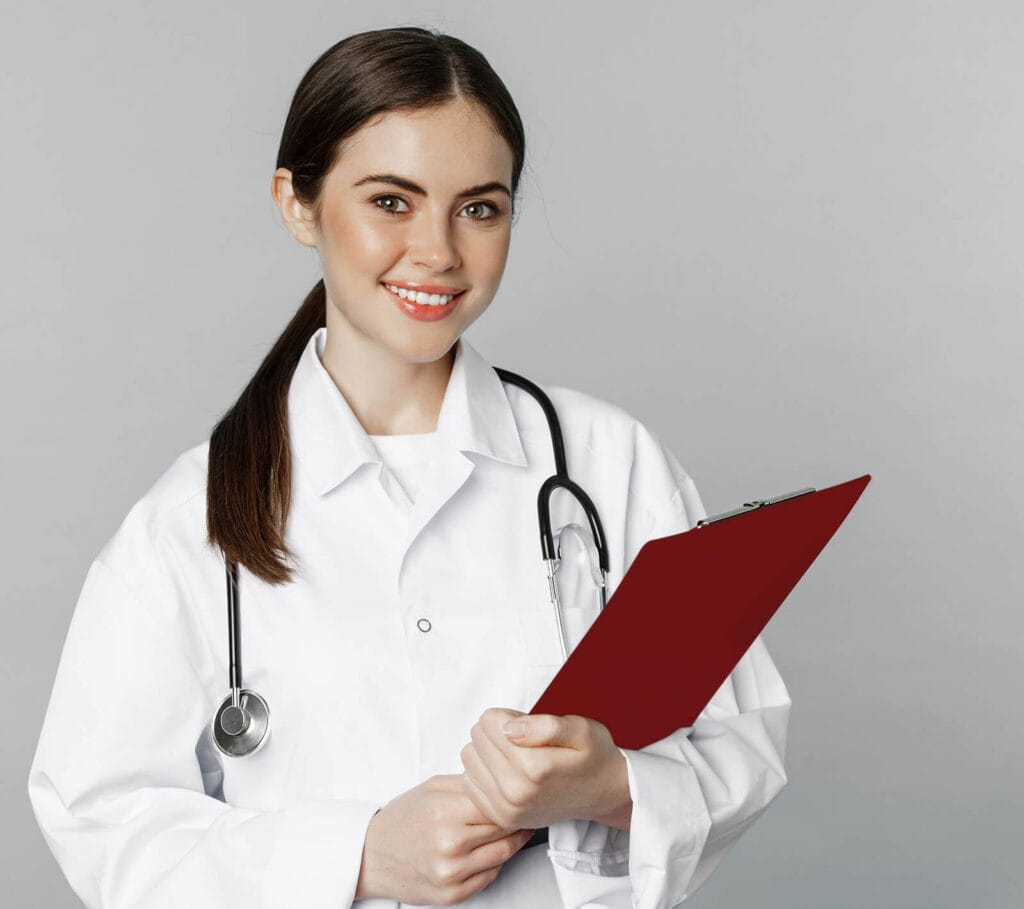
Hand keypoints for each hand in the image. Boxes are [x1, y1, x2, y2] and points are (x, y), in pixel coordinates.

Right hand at [355, 773, 534, 904]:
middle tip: (524, 808)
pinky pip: (491, 875)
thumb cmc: (401, 821)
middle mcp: (450, 845)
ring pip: (503, 853)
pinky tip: (491, 847)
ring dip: (513, 839)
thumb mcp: (432, 788)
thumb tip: (500, 779)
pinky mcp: (453, 894)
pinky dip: (497, 860)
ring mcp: (452, 873)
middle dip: (516, 817)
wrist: (371, 857)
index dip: (511, 797)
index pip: (497, 804)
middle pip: (504, 828)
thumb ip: (468, 783)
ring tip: (514, 826)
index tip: (520, 793)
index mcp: (444, 812)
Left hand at [459, 708, 632, 831]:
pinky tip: (506, 770)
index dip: (506, 715)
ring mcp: (507, 809)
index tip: (525, 723)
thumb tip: (508, 729)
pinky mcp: (501, 818)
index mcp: (535, 767)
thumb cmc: (592, 756)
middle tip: (523, 738)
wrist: (603, 792)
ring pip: (470, 758)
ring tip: (516, 753)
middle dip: (496, 730)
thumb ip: (544, 726)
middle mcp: (517, 793)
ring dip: (488, 749)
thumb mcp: (580, 729)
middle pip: (477, 738)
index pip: (489, 722)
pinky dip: (483, 771)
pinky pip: (469, 782)